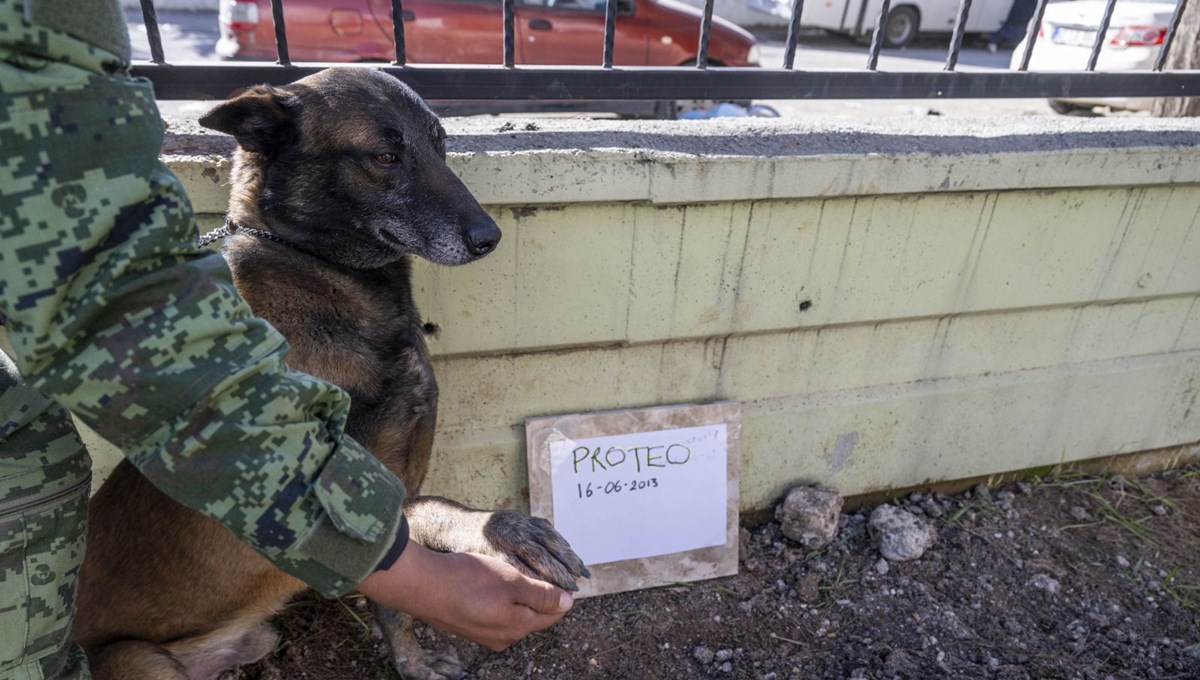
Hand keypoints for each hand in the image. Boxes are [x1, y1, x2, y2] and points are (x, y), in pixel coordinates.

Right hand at [357, 542, 573, 650]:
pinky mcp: (469, 627)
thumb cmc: (467, 579)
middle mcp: (503, 638)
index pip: (552, 614)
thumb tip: (568, 603)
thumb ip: (540, 594)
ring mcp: (484, 635)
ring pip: (513, 616)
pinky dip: (500, 601)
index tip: (560, 574)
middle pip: (533, 617)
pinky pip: (495, 615)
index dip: (560, 594)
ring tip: (515, 576)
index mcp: (518, 628)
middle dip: (540, 596)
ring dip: (518, 598)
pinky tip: (491, 584)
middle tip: (539, 571)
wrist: (421, 585)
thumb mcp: (511, 581)